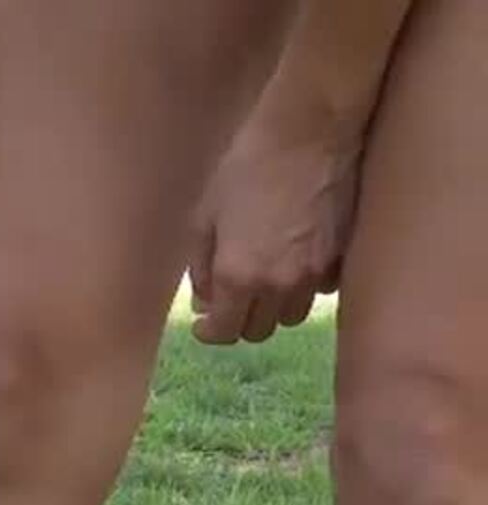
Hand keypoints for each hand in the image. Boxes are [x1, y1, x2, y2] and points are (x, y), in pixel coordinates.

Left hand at [188, 113, 360, 344]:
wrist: (309, 134)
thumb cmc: (246, 168)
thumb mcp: (204, 216)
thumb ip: (200, 267)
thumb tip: (205, 302)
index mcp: (238, 275)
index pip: (225, 333)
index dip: (211, 332)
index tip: (205, 322)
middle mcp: (279, 284)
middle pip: (259, 331)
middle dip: (240, 320)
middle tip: (231, 298)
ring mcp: (316, 273)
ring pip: (292, 316)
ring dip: (274, 307)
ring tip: (264, 279)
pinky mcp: (342, 257)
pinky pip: (321, 291)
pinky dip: (306, 287)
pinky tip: (296, 262)